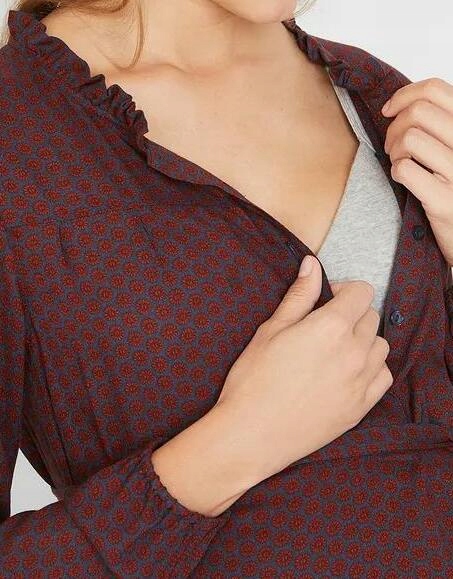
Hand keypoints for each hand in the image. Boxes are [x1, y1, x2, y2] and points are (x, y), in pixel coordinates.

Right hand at [215, 256, 392, 481]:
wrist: (251, 434)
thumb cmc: (254, 379)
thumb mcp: (271, 330)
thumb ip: (299, 296)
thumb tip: (312, 265)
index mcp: (332, 327)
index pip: (362, 292)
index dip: (345, 290)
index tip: (328, 299)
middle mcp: (355, 352)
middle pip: (372, 317)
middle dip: (352, 313)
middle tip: (325, 325)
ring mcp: (361, 381)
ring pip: (380, 346)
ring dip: (364, 340)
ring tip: (336, 349)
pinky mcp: (361, 407)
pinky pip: (383, 376)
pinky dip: (372, 368)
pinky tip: (349, 372)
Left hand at [382, 77, 452, 266]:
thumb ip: (439, 124)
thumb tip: (402, 103)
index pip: (435, 89)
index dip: (403, 96)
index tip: (389, 111)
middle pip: (418, 112)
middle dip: (394, 127)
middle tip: (392, 146)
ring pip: (410, 138)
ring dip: (394, 150)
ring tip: (399, 163)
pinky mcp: (444, 201)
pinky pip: (405, 170)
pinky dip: (396, 172)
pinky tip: (403, 179)